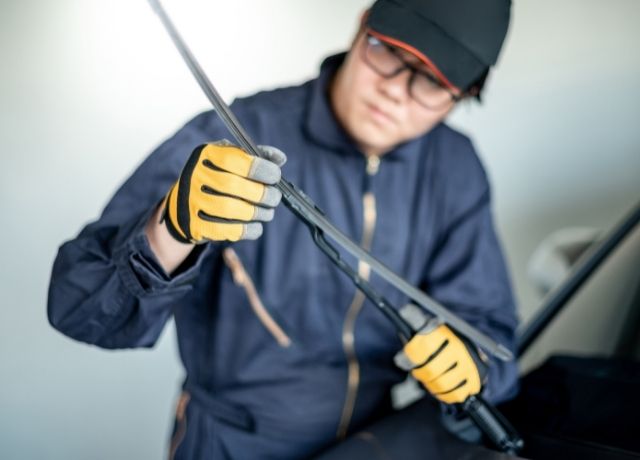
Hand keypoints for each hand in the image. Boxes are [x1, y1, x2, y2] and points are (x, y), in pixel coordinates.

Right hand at [163, 140, 285, 242]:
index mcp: (207, 155)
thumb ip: (256, 156)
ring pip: (230, 209)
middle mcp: (196, 176)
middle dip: (263, 194)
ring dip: (258, 213)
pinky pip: (227, 230)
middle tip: (275, 198)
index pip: (236, 159)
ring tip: (267, 213)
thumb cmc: (217, 178)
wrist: (185, 206)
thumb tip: (280, 158)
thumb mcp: (231, 160)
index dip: (261, 168)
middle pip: (233, 186)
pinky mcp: (197, 225)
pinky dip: (249, 230)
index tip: (275, 176)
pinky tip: (257, 226)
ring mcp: (194, 201)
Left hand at [394, 304, 487, 403]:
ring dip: (430, 384)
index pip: (423, 347)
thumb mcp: (429, 324)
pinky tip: (439, 386)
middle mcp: (459, 348)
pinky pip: (454, 394)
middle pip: (431, 370)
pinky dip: (442, 394)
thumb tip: (404, 312)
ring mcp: (468, 366)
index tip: (402, 360)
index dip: (409, 356)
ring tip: (428, 378)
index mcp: (446, 333)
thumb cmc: (441, 338)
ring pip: (441, 384)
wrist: (470, 348)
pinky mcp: (474, 380)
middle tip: (417, 371)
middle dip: (419, 373)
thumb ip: (415, 320)